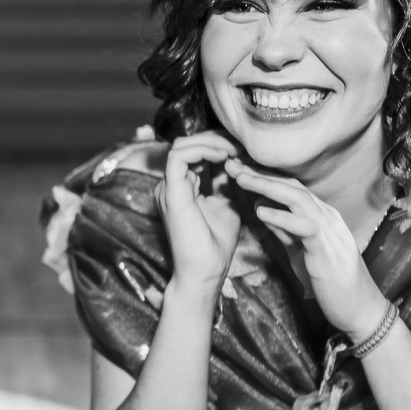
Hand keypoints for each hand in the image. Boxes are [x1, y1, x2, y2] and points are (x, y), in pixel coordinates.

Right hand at [157, 132, 242, 288]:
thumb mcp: (227, 203)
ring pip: (182, 145)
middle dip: (215, 139)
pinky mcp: (171, 191)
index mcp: (182, 188)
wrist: (205, 270)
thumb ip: (226, 182)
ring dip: (211, 142)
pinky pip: (180, 156)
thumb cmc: (216, 244)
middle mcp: (171, 185)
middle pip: (187, 144)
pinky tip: (224, 157)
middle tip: (240, 145)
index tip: (242, 149)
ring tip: (233, 150)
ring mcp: (168, 187)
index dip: (218, 144)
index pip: (194, 152)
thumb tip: (235, 158)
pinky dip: (203, 150)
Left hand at [224, 160, 386, 338]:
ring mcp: (330, 230)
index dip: (263, 177)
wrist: (359, 308)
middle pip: (291, 186)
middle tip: (232, 164)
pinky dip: (281, 216)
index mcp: (321, 215)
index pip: (290, 188)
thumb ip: (283, 229)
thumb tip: (262, 209)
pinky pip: (304, 226)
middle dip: (260, 173)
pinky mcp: (327, 248)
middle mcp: (327, 216)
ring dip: (267, 186)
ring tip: (241, 179)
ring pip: (298, 198)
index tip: (237, 169)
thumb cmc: (330, 281)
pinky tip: (259, 211)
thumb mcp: (300, 250)